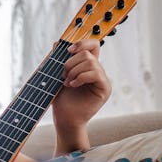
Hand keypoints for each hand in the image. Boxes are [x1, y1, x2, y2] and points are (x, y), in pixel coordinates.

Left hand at [51, 38, 111, 153]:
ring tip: (67, 82)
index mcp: (88, 67)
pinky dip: (81, 77)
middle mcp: (97, 72)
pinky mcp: (104, 89)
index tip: (68, 51)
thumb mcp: (57, 77)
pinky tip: (72, 85)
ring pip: (91, 62)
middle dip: (71, 62)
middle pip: (88, 53)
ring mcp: (102, 80)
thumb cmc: (61, 101)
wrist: (64, 120)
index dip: (82, 43)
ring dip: (74, 71)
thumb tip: (57, 42)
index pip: (93, 45)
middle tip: (62, 75)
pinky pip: (96, 74)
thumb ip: (58, 60)